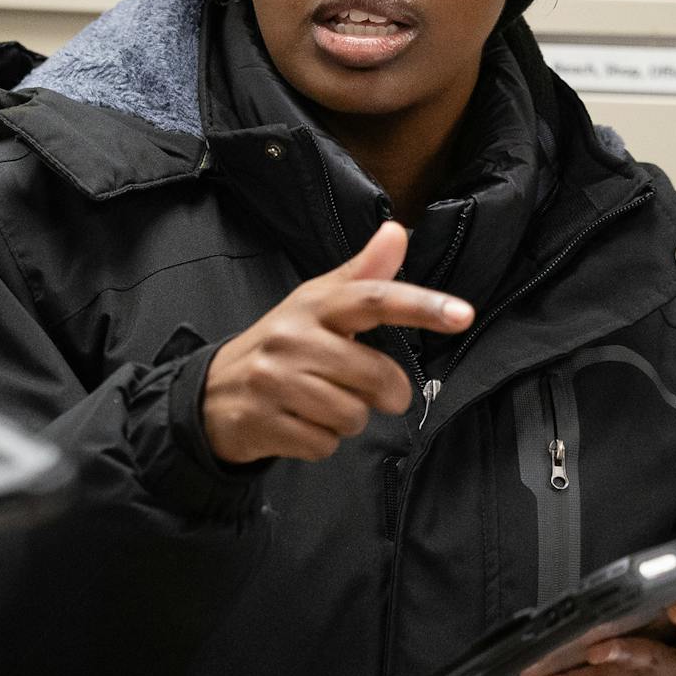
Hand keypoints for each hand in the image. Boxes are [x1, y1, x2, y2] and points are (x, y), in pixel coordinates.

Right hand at [201, 221, 473, 464]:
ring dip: (348, 419)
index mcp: (312, 305)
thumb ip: (363, 274)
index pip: (372, 299)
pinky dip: (321, 441)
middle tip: (373, 391)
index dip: (421, 306)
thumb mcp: (316, 304)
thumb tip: (398, 231)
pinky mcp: (263, 421)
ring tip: (323, 403)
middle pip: (373, 376)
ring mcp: (273, 381)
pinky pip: (324, 445)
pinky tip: (301, 423)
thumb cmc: (283, 345)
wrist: (213, 392)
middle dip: (385, 393)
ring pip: (351, 416)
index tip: (463, 315)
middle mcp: (290, 338)